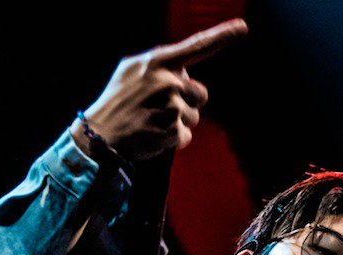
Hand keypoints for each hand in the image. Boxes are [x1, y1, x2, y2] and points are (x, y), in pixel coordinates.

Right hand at [77, 19, 245, 161]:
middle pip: (201, 94)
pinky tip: (154, 135)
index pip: (196, 46)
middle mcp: (167, 80)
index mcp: (158, 61)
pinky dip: (173, 139)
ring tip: (154, 121)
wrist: (100, 134)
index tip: (242, 27)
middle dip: (187, 103)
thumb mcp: (131, 70)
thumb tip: (183, 67)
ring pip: (194, 117)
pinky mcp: (172, 130)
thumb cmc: (118, 101)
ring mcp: (170, 105)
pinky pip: (185, 136)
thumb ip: (159, 65)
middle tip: (161, 108)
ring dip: (179, 123)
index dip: (222, 35)